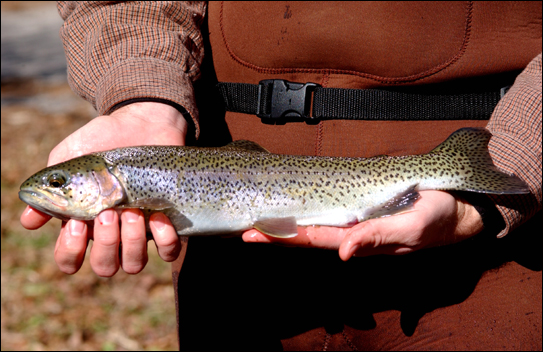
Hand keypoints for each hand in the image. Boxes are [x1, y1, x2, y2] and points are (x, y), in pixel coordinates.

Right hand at [20, 102, 186, 275]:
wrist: (142, 123)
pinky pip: (169, 251)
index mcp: (85, 225)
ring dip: (132, 240)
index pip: (70, 261)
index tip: (78, 224)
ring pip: (134, 264)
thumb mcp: (70, 159)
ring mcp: (142, 232)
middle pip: (105, 267)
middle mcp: (113, 235)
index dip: (71, 251)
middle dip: (106, 243)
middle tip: (109, 211)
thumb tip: (29, 221)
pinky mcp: (169, 224)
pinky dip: (164, 239)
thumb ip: (50, 187)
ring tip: (132, 210)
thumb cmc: (102, 142)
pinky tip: (158, 215)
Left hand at [242, 190, 483, 259]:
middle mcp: (354, 232)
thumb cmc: (436, 218)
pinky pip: (332, 209)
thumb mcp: (411, 228)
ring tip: (261, 215)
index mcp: (361, 240)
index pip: (314, 239)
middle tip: (244, 226)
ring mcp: (358, 220)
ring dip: (290, 220)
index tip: (255, 233)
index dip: (284, 237)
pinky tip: (296, 203)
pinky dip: (310, 207)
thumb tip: (343, 254)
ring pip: (317, 222)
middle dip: (276, 231)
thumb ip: (377, 238)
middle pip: (308, 233)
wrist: (458, 209)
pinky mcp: (364, 206)